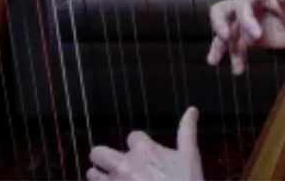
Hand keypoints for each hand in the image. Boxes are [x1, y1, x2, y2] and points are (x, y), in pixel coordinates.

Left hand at [87, 107, 203, 180]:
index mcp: (144, 151)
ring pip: (92, 174)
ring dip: (100, 177)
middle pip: (98, 152)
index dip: (138, 146)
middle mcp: (124, 165)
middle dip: (105, 158)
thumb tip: (192, 109)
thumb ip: (187, 131)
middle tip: (117, 168)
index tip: (144, 156)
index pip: (132, 137)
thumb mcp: (190, 158)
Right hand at [208, 0, 284, 75]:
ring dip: (219, 46)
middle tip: (225, 36)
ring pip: (223, 31)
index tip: (256, 35)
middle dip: (219, 23)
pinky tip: (238, 70)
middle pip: (222, 10)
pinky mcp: (244, 38)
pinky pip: (235, 47)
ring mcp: (242, 22)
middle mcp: (244, 5)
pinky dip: (235, 58)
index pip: (243, 3)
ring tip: (214, 60)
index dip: (246, 19)